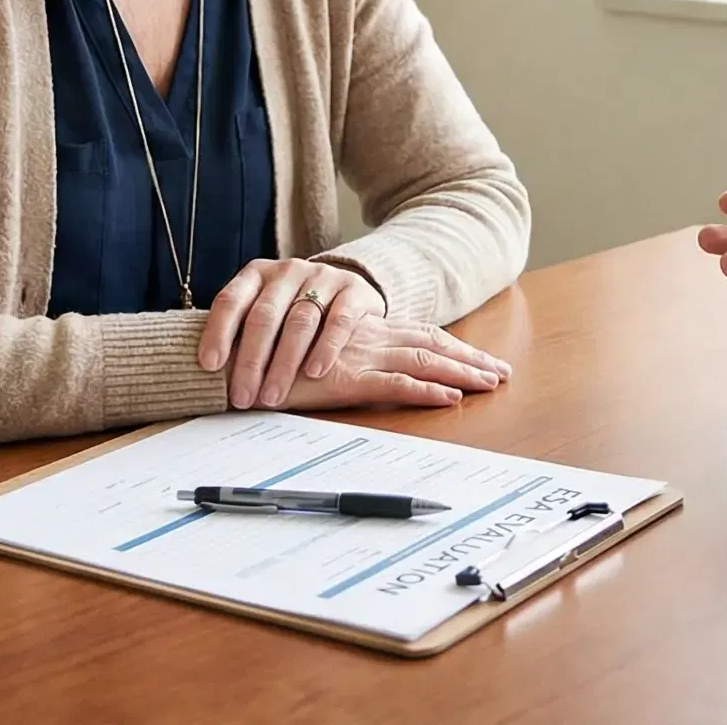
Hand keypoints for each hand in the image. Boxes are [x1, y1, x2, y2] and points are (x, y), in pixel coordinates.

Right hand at [198, 257, 506, 409]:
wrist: (225, 356)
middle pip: (429, 343)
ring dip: (459, 372)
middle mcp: (363, 334)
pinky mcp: (342, 376)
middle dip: (468, 359)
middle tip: (502, 374)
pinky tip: (450, 398)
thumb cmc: (259, 358)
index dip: (451, 346)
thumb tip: (347, 373)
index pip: (416, 333)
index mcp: (358, 327)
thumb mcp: (303, 353)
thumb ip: (329, 354)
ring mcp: (356, 353)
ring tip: (491, 384)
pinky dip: (425, 390)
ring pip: (421, 358)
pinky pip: (394, 382)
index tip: (481, 361)